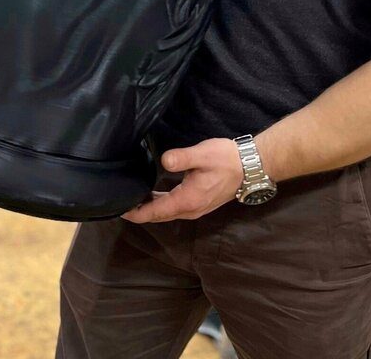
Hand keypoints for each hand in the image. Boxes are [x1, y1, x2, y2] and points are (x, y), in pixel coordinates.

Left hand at [122, 138, 241, 222]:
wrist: (251, 167)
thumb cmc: (226, 160)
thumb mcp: (202, 155)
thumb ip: (181, 158)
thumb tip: (164, 160)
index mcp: (187, 201)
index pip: (155, 212)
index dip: (136, 213)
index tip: (119, 210)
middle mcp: (190, 210)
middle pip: (158, 215)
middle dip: (139, 212)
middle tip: (119, 203)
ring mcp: (196, 208)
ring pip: (167, 212)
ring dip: (150, 208)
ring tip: (132, 198)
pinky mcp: (199, 203)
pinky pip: (174, 208)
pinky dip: (161, 204)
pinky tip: (154, 194)